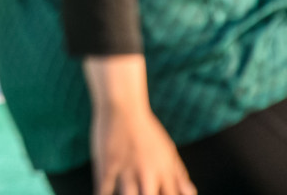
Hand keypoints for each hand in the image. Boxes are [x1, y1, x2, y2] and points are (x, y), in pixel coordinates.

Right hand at [85, 56, 194, 194]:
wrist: (122, 107)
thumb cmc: (146, 130)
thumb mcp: (168, 150)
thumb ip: (179, 174)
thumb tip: (190, 193)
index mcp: (165, 172)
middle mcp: (147, 173)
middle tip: (139, 193)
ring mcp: (126, 170)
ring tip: (122, 193)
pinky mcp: (107, 164)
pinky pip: (103, 189)